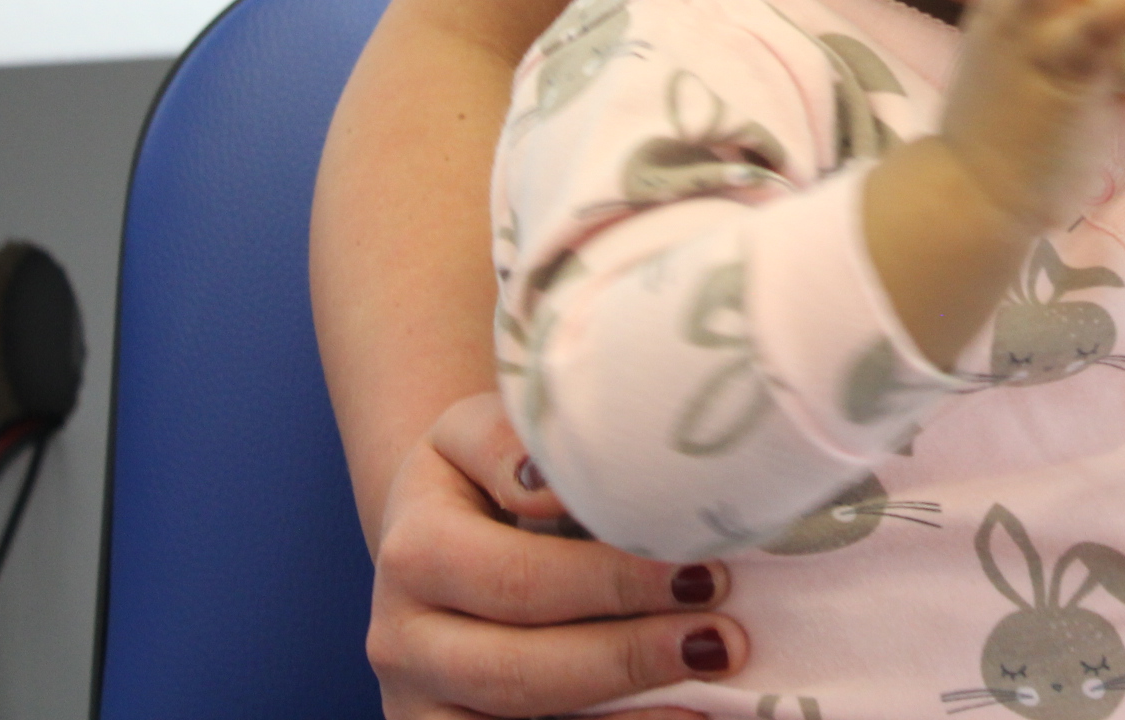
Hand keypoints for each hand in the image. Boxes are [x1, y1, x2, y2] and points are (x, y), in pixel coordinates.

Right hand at [364, 393, 746, 717]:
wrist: (432, 540)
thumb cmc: (481, 478)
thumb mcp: (478, 433)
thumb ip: (512, 445)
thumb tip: (553, 486)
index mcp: (412, 553)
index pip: (518, 580)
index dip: (613, 584)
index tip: (702, 572)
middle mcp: (400, 641)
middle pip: (519, 669)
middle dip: (630, 657)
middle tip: (724, 640)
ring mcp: (419, 703)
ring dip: (626, 713)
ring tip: (708, 677)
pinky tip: (679, 715)